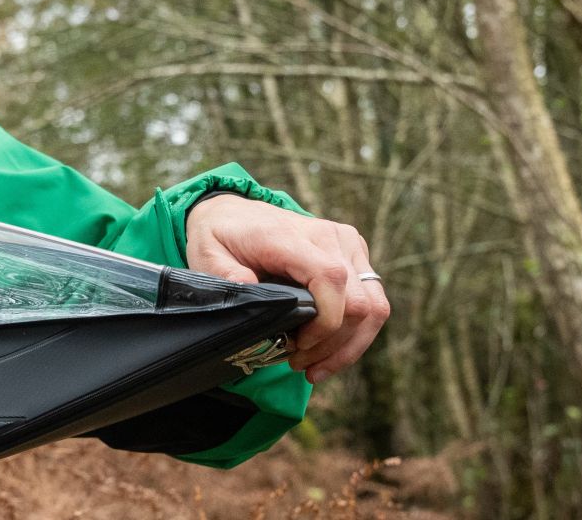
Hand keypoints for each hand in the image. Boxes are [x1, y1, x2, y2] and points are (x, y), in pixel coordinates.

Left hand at [184, 195, 389, 383]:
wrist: (235, 214)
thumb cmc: (222, 237)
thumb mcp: (207, 253)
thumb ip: (225, 273)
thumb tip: (248, 289)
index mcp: (291, 235)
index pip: (331, 278)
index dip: (325, 323)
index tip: (298, 346)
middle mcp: (329, 236)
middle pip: (358, 301)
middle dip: (332, 344)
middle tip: (298, 363)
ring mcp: (347, 244)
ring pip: (374, 306)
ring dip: (348, 346)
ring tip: (315, 368)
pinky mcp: (355, 255)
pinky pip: (373, 303)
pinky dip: (355, 335)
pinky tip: (328, 354)